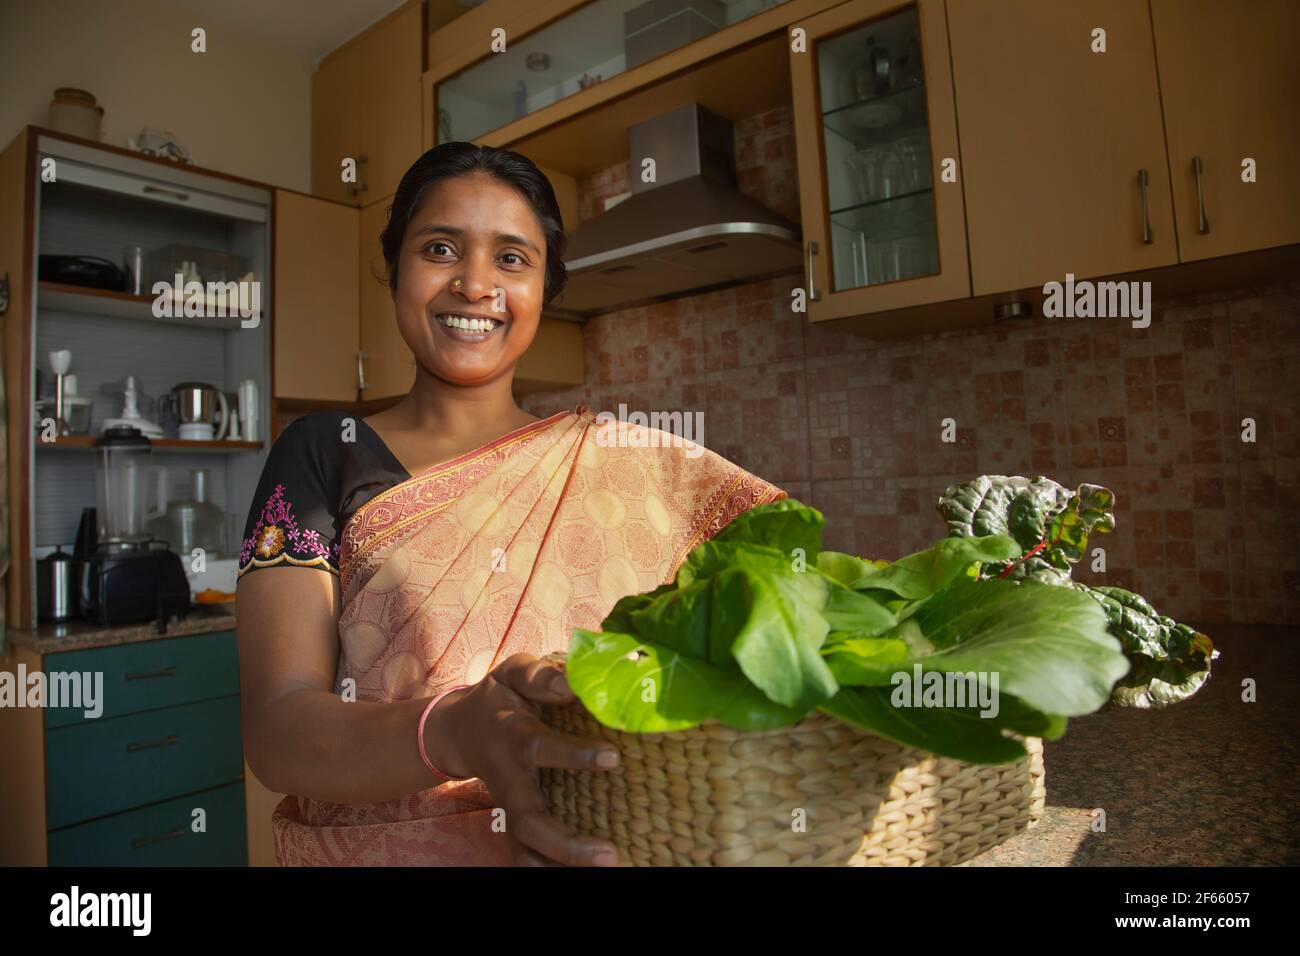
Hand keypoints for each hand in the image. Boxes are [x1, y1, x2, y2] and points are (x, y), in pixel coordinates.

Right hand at [427, 653, 621, 865]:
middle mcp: (511, 779)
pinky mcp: (515, 821)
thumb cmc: (498, 698)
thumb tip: (572, 687)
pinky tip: (588, 871)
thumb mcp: (511, 672)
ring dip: (558, 865)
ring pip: (524, 848)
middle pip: (529, 821)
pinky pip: (527, 854)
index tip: (613, 757)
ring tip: (605, 868)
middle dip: (565, 844)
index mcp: (512, 738)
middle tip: (609, 854)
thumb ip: (539, 675)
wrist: (459, 731)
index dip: (575, 754)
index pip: (541, 748)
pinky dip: (550, 868)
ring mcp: (511, 806)